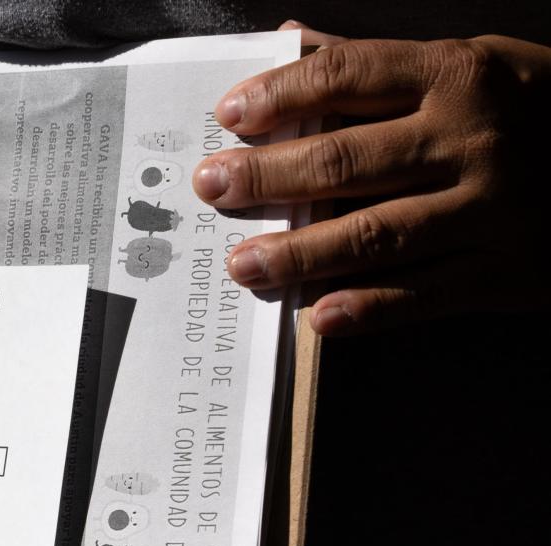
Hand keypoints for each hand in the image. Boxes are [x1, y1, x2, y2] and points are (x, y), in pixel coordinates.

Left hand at [193, 23, 550, 334]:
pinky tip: (317, 314)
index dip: (282, 94)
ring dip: (300, 253)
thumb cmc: (531, 109)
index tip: (229, 115)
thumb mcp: (470, 64)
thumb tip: (284, 42)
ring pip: (376, 234)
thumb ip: (374, 63)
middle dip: (268, 175)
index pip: (350, 75)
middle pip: (347, 159)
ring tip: (244, 263)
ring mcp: (490, 209)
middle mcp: (471, 138)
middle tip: (214, 188)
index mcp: (458, 74)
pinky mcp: (505, 272)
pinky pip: (424, 294)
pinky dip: (367, 308)